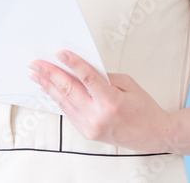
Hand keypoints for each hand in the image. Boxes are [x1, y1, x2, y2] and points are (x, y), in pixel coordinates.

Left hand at [27, 50, 175, 152]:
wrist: (154, 135)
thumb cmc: (143, 108)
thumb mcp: (128, 84)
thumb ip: (102, 76)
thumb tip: (79, 67)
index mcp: (111, 103)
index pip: (87, 78)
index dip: (72, 63)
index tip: (59, 53)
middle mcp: (98, 117)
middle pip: (69, 90)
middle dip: (50, 74)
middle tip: (36, 63)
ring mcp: (91, 127)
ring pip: (64, 102)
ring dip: (48, 86)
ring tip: (36, 74)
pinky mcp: (87, 133)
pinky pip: (68, 111)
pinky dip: (57, 98)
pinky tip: (49, 89)